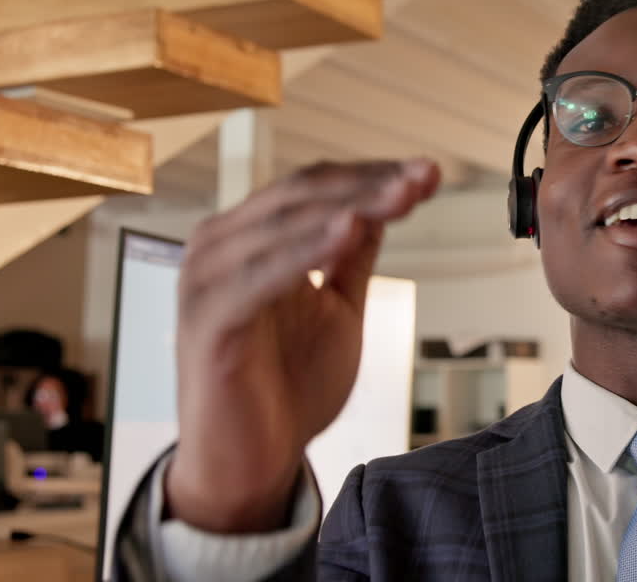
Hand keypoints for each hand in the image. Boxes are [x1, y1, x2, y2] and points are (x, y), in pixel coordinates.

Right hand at [165, 159, 439, 532]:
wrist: (250, 463)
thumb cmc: (286, 387)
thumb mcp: (337, 308)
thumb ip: (350, 258)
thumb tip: (381, 206)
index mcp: (249, 239)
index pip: (314, 187)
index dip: (373, 175)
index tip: (428, 172)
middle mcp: (220, 247)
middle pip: (302, 195)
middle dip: (370, 184)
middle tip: (423, 177)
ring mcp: (207, 280)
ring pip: (285, 225)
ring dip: (349, 206)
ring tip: (400, 194)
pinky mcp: (209, 319)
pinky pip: (261, 274)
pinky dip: (306, 250)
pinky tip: (348, 231)